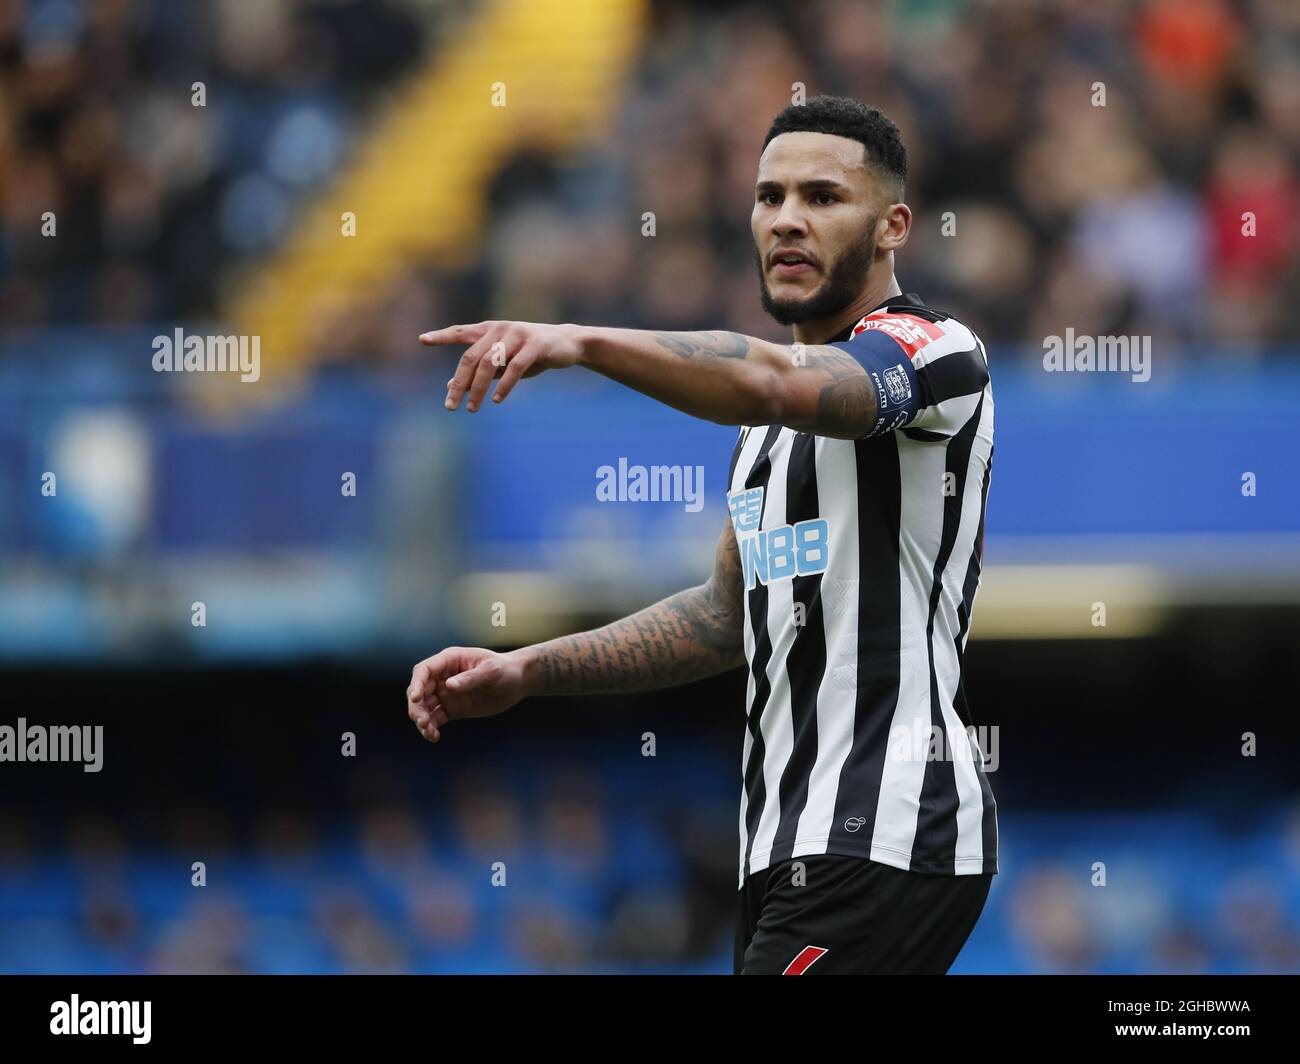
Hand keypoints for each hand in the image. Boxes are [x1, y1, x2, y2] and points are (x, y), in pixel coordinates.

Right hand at [406, 646, 529, 743]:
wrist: (518, 683)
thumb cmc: (505, 670)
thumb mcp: (491, 671)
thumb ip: (470, 678)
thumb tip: (448, 686)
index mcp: (450, 660)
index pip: (424, 671)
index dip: (416, 684)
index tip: (414, 699)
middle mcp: (443, 677)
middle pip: (419, 691)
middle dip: (416, 707)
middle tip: (422, 722)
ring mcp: (446, 693)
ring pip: (424, 707)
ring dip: (422, 719)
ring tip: (428, 732)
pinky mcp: (452, 708)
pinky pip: (435, 718)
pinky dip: (431, 727)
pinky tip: (434, 736)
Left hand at [419, 321, 584, 411]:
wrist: (567, 344)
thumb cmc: (531, 354)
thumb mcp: (503, 362)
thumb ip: (480, 370)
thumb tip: (450, 385)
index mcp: (490, 330)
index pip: (461, 332)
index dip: (442, 336)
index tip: (422, 340)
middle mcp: (500, 329)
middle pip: (471, 357)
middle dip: (459, 384)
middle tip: (451, 406)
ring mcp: (517, 336)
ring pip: (490, 363)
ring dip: (478, 389)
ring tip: (472, 409)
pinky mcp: (535, 345)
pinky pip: (515, 367)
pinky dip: (504, 386)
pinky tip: (496, 400)